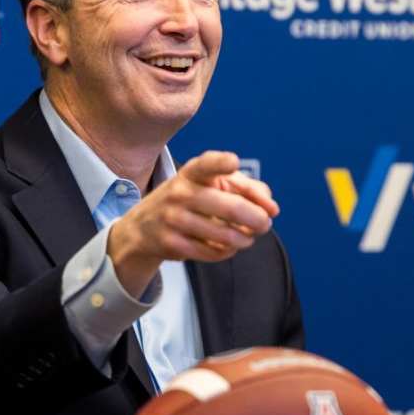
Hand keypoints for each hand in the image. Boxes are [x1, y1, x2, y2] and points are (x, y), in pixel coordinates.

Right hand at [107, 151, 278, 297]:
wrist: (143, 226)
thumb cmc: (187, 200)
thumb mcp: (207, 184)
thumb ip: (243, 187)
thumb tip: (271, 206)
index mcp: (192, 173)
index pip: (206, 164)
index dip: (220, 163)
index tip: (233, 162)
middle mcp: (180, 193)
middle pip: (231, 208)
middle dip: (257, 219)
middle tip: (265, 224)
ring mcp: (174, 219)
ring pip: (226, 236)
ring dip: (245, 239)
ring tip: (248, 237)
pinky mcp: (172, 243)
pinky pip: (213, 253)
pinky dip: (227, 252)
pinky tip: (227, 247)